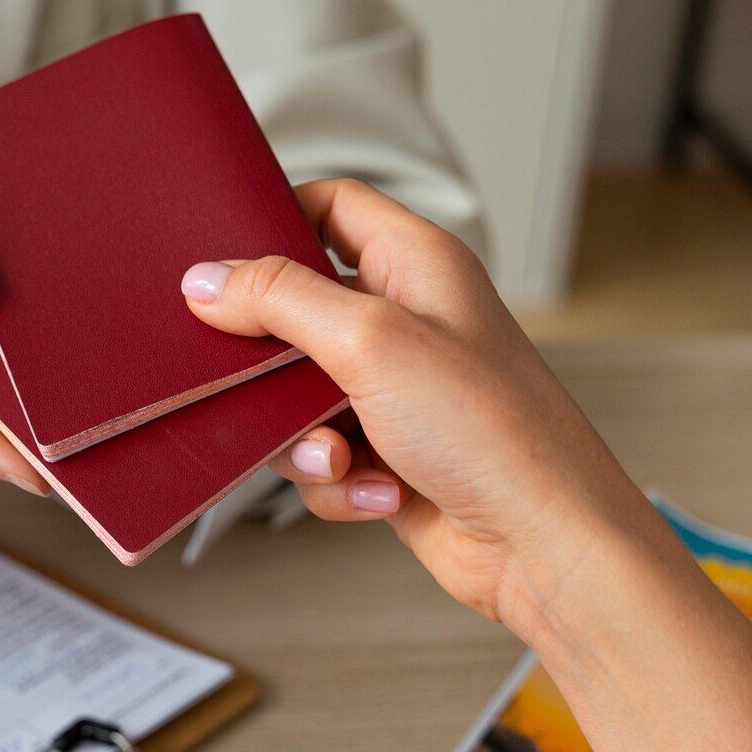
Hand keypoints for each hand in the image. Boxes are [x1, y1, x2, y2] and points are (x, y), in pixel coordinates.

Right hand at [180, 179, 666, 628]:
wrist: (543, 545)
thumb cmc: (495, 432)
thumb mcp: (371, 342)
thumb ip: (279, 300)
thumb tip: (208, 279)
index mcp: (416, 263)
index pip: (330, 206)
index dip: (275, 222)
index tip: (221, 259)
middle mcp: (407, 319)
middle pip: (296, 309)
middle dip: (271, 359)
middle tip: (256, 378)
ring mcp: (397, 390)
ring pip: (296, 395)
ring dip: (303, 437)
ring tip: (340, 455)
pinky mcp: (387, 452)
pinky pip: (320, 454)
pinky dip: (337, 480)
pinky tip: (379, 492)